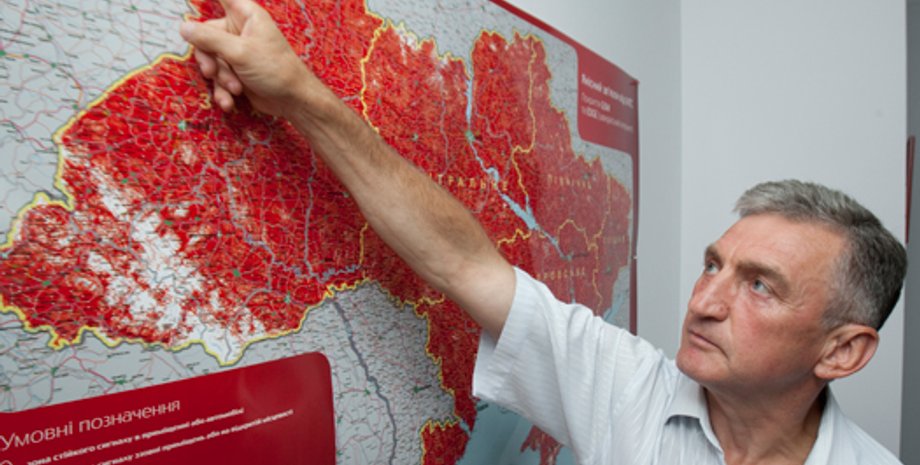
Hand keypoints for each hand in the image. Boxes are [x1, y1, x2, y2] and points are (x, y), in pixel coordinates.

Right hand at [179, 0, 314, 116]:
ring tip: (235, 89)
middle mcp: (240, 30)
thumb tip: (183, 27)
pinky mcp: (237, 72)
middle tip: (211, 72)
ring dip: (220, 78)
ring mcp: (237, 52)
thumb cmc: (275, 70)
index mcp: (246, 15)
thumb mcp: (239, 52)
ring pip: (212, 60)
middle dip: (210, 58)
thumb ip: (209, 39)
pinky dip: (223, 90)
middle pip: (206, 35)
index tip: (192, 0)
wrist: (293, 101)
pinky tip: (230, 102)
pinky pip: (219, 77)